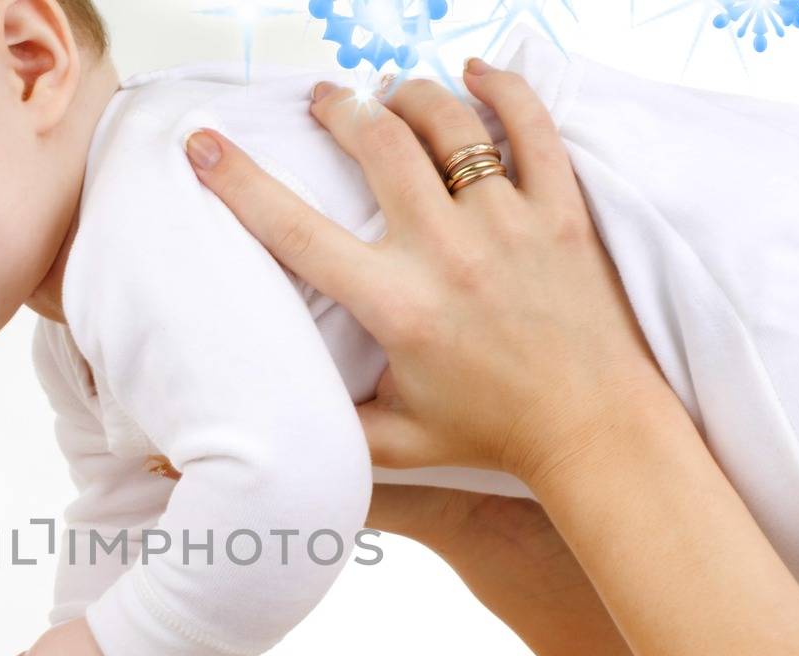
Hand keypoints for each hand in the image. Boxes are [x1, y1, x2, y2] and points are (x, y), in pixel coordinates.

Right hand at [185, 60, 668, 489]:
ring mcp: (510, 224)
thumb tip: (267, 416)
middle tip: (324, 102)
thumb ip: (331, 423)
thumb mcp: (396, 441)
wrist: (592, 429)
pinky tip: (478, 72)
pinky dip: (503, 88)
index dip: (240, 181)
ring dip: (409, 94)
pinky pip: (533, 126)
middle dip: (339, 108)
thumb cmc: (492, 434)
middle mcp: (448, 253)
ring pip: (449, 122)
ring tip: (390, 94)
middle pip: (377, 143)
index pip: (298, 230)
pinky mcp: (561, 212)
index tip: (206, 144)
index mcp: (398, 305)